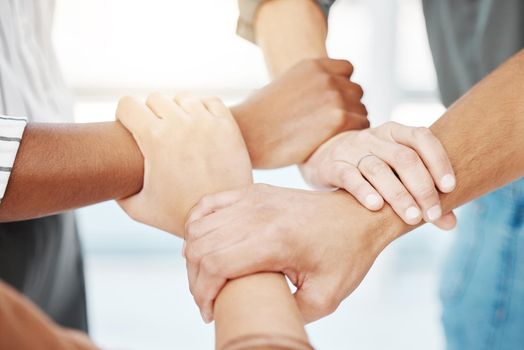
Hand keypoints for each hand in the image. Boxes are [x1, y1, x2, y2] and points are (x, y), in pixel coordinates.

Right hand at [116, 93, 251, 234]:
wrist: (223, 217)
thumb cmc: (179, 215)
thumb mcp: (138, 207)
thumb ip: (117, 189)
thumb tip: (106, 176)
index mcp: (155, 138)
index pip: (127, 104)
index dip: (124, 116)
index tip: (130, 128)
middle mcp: (180, 124)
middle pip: (155, 99)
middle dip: (150, 114)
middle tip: (156, 135)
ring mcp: (206, 122)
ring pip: (182, 98)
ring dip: (177, 111)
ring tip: (179, 131)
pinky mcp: (227, 125)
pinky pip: (210, 102)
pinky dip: (203, 110)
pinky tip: (200, 127)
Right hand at [184, 184, 399, 322]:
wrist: (357, 216)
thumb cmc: (345, 255)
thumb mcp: (325, 297)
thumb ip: (289, 313)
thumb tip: (258, 321)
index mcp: (275, 240)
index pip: (214, 264)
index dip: (202, 294)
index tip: (211, 313)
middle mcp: (257, 214)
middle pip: (199, 246)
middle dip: (195, 281)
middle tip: (208, 300)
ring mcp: (252, 198)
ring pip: (197, 225)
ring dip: (193, 255)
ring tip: (206, 277)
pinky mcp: (252, 192)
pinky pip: (207, 204)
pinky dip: (196, 225)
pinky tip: (204, 244)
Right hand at [231, 58, 368, 167]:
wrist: (248, 133)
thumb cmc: (258, 117)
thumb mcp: (282, 87)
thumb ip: (306, 86)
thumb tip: (312, 97)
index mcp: (313, 66)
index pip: (348, 70)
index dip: (342, 88)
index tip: (331, 105)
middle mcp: (327, 77)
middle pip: (357, 91)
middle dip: (348, 107)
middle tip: (329, 126)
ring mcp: (335, 96)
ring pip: (361, 110)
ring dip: (350, 124)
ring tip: (329, 137)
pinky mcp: (338, 119)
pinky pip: (361, 126)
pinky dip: (351, 136)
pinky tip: (333, 143)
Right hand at [301, 122, 456, 227]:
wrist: (324, 158)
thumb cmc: (370, 168)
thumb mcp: (395, 171)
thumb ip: (423, 192)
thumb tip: (450, 222)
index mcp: (395, 132)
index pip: (421, 138)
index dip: (438, 161)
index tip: (449, 188)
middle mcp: (374, 138)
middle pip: (403, 158)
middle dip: (422, 187)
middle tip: (432, 214)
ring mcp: (352, 150)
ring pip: (378, 169)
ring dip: (398, 195)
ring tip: (412, 218)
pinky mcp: (333, 166)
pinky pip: (349, 176)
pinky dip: (364, 191)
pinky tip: (376, 207)